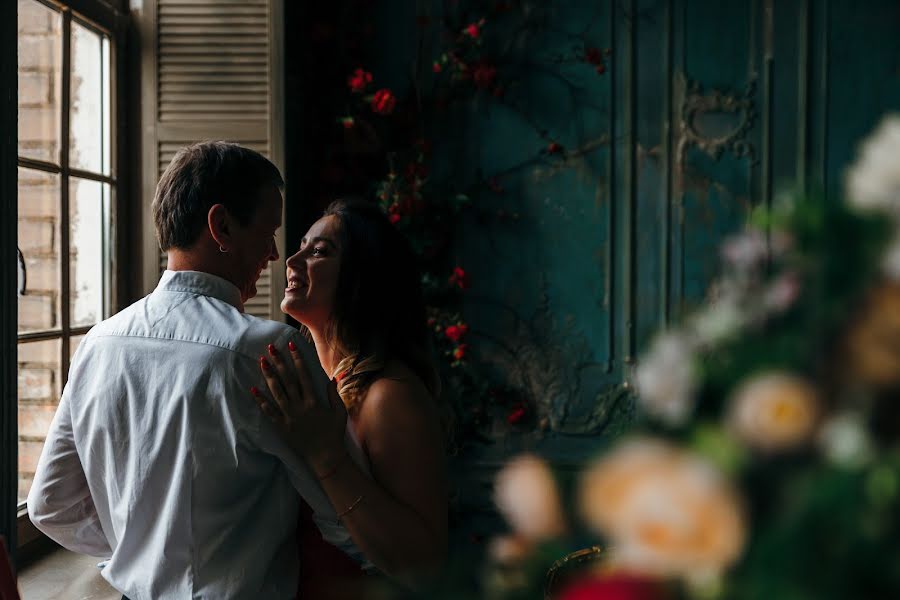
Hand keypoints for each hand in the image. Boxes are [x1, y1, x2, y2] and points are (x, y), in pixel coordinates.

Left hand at [252, 342, 347, 469]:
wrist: (325, 457)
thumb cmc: (334, 434)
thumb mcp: (339, 413)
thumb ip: (334, 395)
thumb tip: (332, 378)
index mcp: (314, 401)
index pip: (304, 375)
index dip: (297, 359)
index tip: (291, 345)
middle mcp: (300, 406)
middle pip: (287, 380)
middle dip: (279, 362)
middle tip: (271, 348)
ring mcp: (289, 417)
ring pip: (276, 392)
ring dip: (268, 376)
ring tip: (262, 362)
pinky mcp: (282, 427)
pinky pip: (269, 412)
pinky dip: (260, 401)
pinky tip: (253, 389)